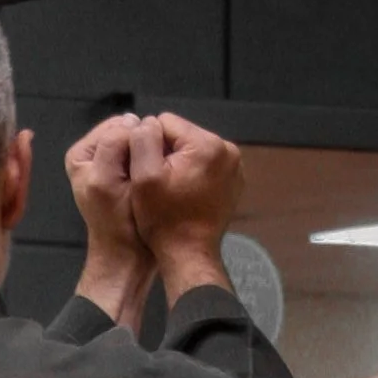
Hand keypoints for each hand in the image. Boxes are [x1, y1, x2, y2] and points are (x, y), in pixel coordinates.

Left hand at [65, 114, 154, 330]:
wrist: (129, 257)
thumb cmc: (118, 224)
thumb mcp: (106, 182)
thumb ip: (112, 145)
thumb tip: (130, 120)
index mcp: (81, 154)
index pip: (118, 126)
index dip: (137, 140)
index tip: (145, 166)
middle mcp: (94, 155)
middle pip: (131, 132)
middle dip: (145, 146)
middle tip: (152, 171)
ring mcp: (113, 164)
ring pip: (143, 143)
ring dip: (153, 153)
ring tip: (158, 174)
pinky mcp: (131, 175)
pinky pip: (149, 155)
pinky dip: (156, 161)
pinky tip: (162, 176)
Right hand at [127, 113, 242, 298]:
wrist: (189, 254)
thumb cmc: (164, 219)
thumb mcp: (144, 177)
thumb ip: (143, 139)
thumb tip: (147, 122)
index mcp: (206, 144)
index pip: (166, 122)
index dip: (149, 145)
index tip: (148, 173)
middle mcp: (227, 149)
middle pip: (182, 135)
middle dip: (167, 154)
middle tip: (159, 185)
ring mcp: (235, 165)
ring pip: (194, 150)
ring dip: (179, 165)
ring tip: (172, 191)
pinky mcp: (234, 180)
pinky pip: (206, 166)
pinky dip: (194, 176)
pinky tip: (186, 195)